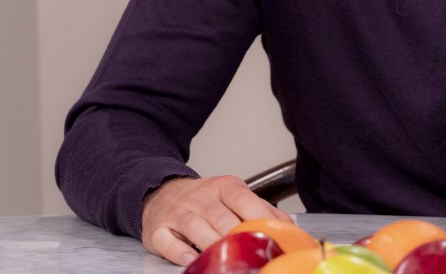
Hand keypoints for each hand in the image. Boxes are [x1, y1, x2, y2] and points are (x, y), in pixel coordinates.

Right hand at [141, 175, 291, 265]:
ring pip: (196, 228)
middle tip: (251, 254)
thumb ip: (261, 208)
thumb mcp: (233, 195)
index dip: (259, 218)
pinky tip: (192, 260)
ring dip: (212, 245)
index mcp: (224, 187)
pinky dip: (180, 252)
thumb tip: (287, 226)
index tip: (272, 235)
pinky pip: (168, 241)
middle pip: (222, 218)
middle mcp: (200, 197)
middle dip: (237, 237)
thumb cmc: (205, 198)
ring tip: (225, 259)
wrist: (163, 192)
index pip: (244, 200)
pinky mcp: (158, 229)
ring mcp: (178, 212)